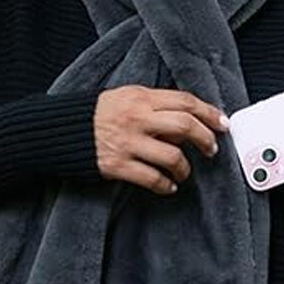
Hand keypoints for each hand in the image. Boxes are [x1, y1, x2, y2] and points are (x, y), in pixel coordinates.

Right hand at [94, 86, 228, 194]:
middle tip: (211, 148)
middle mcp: (137, 118)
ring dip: (185, 168)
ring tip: (184, 172)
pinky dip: (165, 185)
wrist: (61, 130)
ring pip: (172, 156)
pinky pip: (152, 178)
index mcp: (141, 97)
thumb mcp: (126, 97)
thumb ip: (154, 104)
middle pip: (185, 126)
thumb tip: (187, 120)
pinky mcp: (117, 165)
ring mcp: (128, 143)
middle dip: (205, 139)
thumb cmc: (99, 113)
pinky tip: (169, 186)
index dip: (208, 112)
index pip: (185, 101)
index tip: (221, 123)